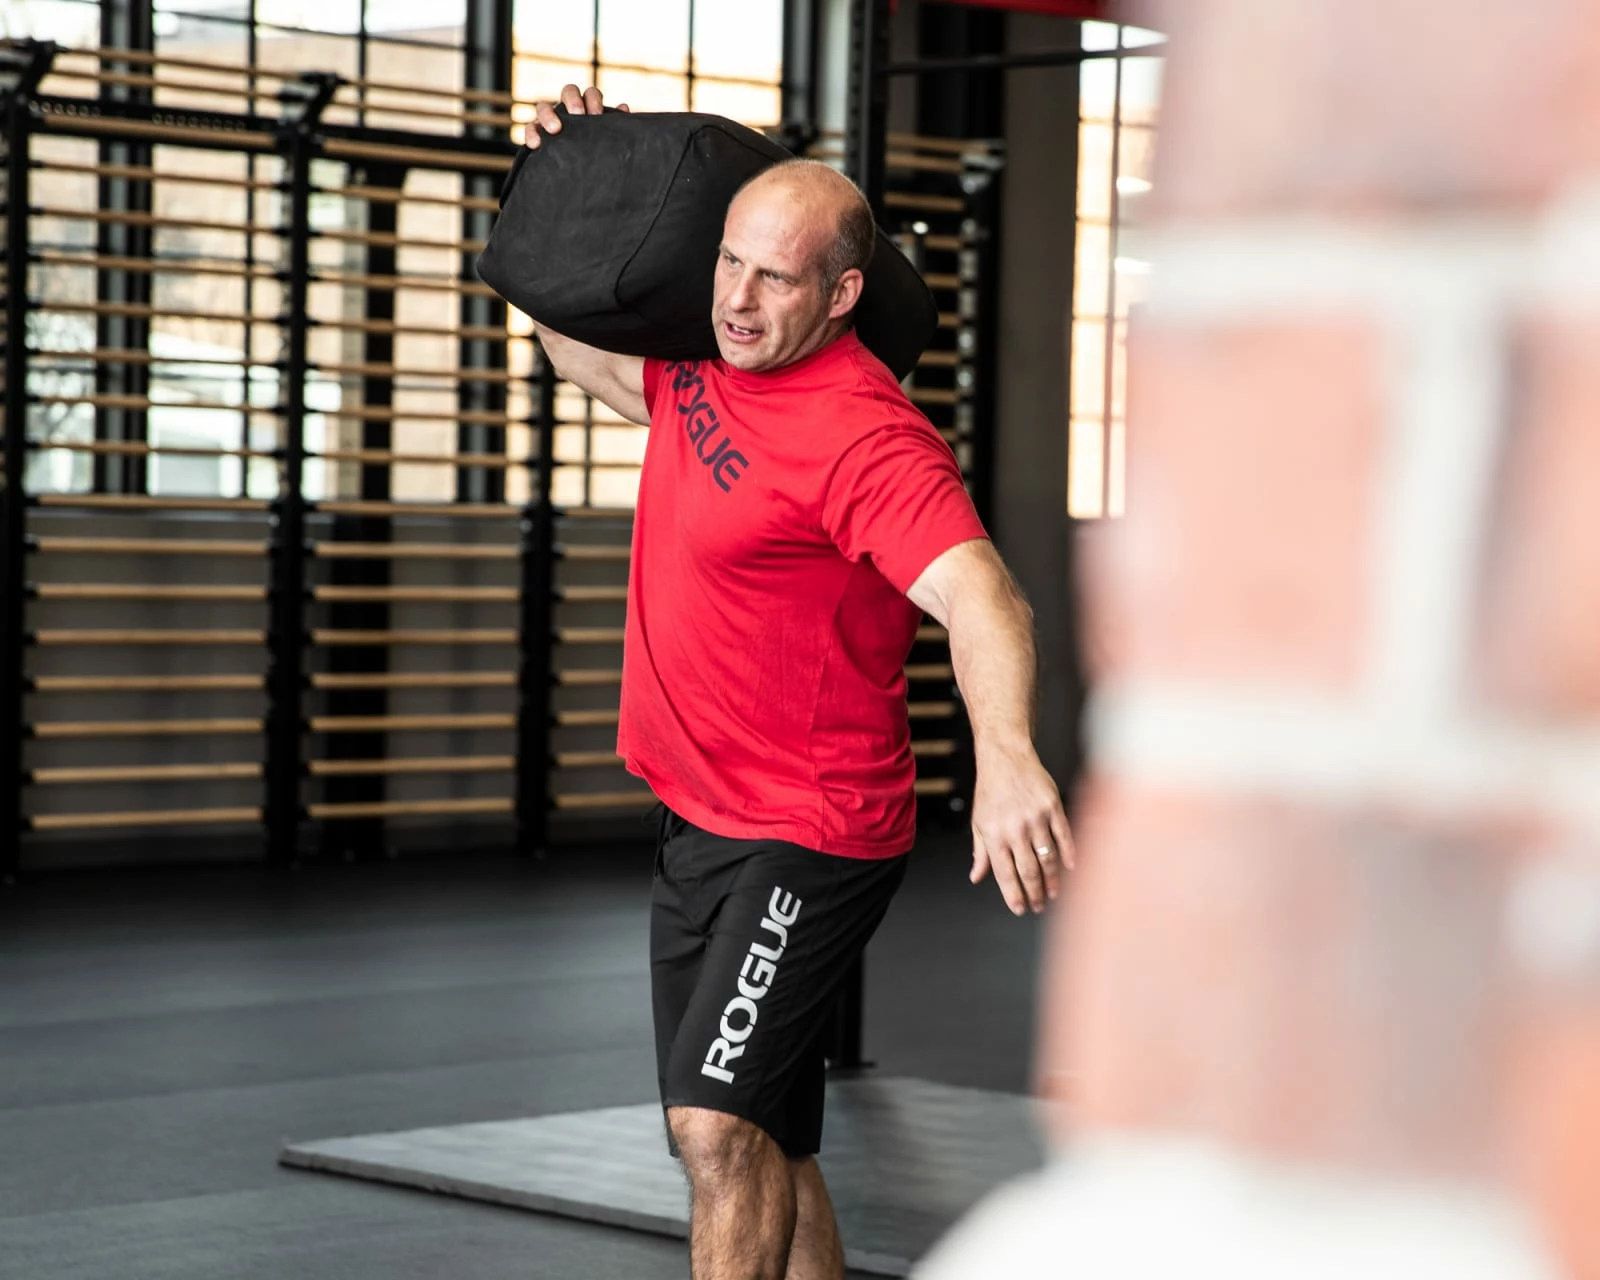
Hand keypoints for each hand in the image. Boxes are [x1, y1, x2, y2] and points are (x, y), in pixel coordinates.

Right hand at [522, 83, 628, 148]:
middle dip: (572, 100)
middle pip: (567, 91)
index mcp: (587, 108)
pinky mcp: (536, 134)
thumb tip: (624, 108)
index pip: (590, 93)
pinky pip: (530, 129)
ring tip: (556, 129)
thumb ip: (613, 125)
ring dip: (548, 115)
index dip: (593, 99)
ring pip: (543, 107)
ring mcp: (549, 120)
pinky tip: (536, 145)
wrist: (579, 177)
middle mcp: (567, 110)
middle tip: (578, 114)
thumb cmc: (595, 153)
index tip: (597, 115)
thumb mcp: (606, 140)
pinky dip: (531, 134)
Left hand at [968, 743, 1073, 915]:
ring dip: (1052, 880)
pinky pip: (1064, 836)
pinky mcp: (1052, 806)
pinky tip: (1071, 868)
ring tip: (1053, 893)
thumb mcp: (978, 822)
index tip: (1020, 909)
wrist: (1005, 757)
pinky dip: (1069, 854)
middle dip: (1034, 893)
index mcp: (994, 834)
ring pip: (1047, 858)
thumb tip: (976, 877)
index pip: (1005, 873)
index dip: (1013, 895)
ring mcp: (1035, 818)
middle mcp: (1015, 829)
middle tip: (1039, 906)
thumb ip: (980, 852)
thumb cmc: (991, 790)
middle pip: (1028, 871)